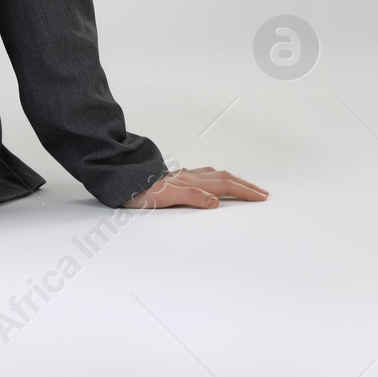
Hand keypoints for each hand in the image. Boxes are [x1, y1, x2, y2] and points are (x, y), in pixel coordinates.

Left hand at [119, 166, 268, 208]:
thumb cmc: (136, 191)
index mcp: (189, 182)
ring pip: (211, 174)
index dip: (244, 191)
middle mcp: (186, 176)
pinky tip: (208, 180)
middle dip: (244, 185)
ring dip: (231, 180)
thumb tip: (215, 201)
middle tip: (262, 193)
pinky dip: (211, 177)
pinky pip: (198, 175)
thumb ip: (189, 196)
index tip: (262, 197)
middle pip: (222, 177)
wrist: (115, 178)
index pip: (224, 185)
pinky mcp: (170, 178)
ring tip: (242, 184)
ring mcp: (179, 176)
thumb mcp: (162, 197)